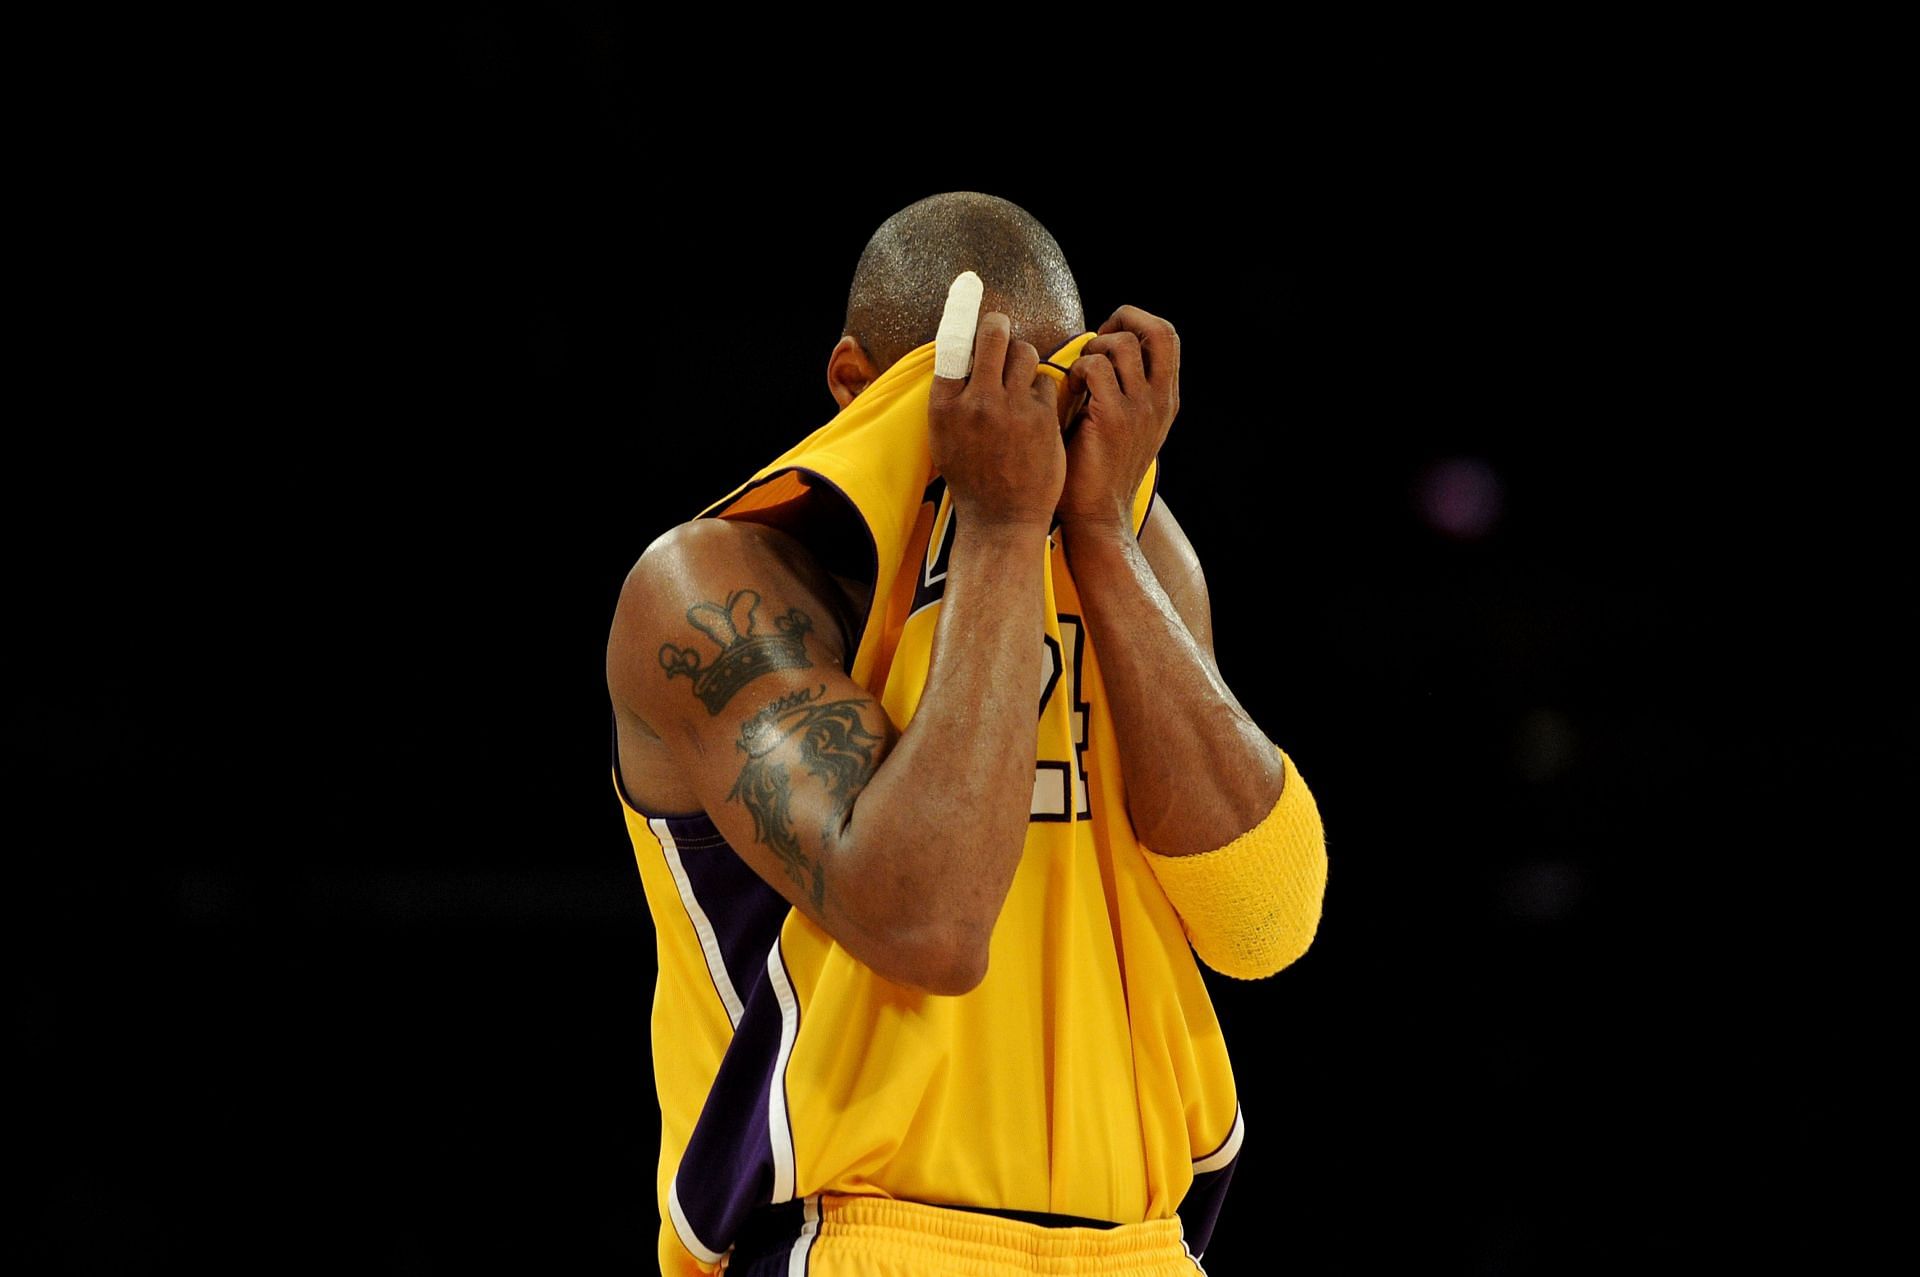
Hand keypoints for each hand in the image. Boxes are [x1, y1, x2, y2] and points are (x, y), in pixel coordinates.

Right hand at [928, 310, 1065, 530]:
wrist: (1001, 522)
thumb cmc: (973, 480)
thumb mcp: (945, 438)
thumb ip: (951, 397)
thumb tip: (962, 356)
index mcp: (943, 405)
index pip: (951, 341)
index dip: (961, 311)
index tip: (967, 286)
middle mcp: (974, 401)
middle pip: (992, 333)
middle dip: (1000, 327)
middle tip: (1002, 331)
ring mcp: (1009, 408)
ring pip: (1025, 353)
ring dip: (1025, 360)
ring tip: (1021, 380)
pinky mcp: (1041, 418)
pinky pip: (1046, 383)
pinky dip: (1042, 394)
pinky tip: (1037, 416)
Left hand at [1059, 305, 1180, 532]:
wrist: (1098, 515)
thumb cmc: (1098, 470)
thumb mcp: (1126, 426)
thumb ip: (1124, 390)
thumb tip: (1100, 350)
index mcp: (1166, 399)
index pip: (1167, 338)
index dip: (1136, 323)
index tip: (1106, 336)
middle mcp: (1160, 401)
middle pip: (1160, 330)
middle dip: (1125, 317)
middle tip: (1096, 334)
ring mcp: (1141, 409)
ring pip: (1123, 343)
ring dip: (1093, 347)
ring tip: (1079, 374)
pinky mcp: (1114, 419)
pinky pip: (1096, 368)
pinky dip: (1077, 370)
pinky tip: (1069, 391)